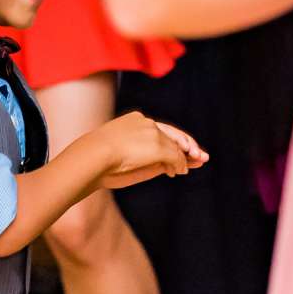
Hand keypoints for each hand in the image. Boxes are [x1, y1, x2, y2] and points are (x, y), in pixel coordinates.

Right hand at [92, 112, 207, 188]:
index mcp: (132, 123)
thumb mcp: (120, 157)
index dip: (169, 140)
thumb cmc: (98, 162)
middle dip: (187, 145)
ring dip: (187, 155)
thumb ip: (138, 156)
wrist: (92, 156)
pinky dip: (181, 163)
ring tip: (198, 161)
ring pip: (174, 144)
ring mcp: (152, 132)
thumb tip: (158, 165)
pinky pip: (175, 154)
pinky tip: (183, 170)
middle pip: (171, 134)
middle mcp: (144, 123)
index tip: (177, 148)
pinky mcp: (158, 144)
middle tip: (200, 155)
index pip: (156, 130)